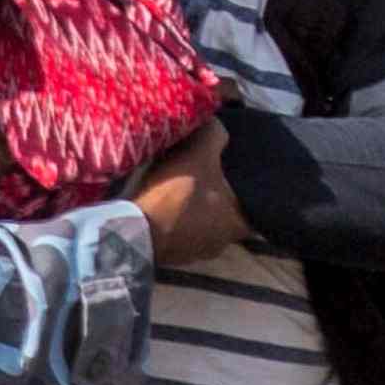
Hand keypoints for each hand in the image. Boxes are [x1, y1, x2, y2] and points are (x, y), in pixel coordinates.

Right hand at [130, 118, 245, 268]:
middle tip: (207, 175)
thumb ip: (215, 136)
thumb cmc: (175, 194)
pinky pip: (181, 234)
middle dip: (217, 197)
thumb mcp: (198, 154)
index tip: (234, 172)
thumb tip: (220, 126)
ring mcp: (196, 254)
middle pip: (225, 214)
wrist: (132, 230)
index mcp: (238, 224)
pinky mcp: (172, 257)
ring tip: (183, 188)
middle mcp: (222, 244)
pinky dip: (176, 221)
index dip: (244, 187)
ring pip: (203, 225)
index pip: (252, 205)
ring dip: (195, 211)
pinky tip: (164, 204)